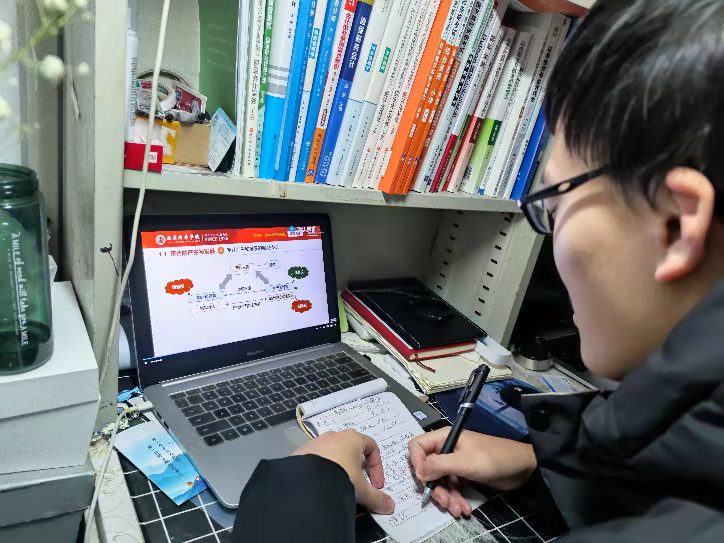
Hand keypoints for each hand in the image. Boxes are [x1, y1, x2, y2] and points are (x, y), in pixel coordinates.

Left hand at [293, 429, 394, 514]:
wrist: (306, 481)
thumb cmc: (340, 476)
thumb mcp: (362, 490)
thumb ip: (377, 498)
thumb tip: (390, 506)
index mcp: (352, 438)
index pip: (372, 447)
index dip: (377, 467)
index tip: (376, 485)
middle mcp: (334, 436)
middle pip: (352, 450)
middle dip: (358, 468)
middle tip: (359, 485)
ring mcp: (316, 442)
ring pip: (333, 454)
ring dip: (339, 469)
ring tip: (338, 487)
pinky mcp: (302, 452)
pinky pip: (317, 460)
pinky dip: (322, 471)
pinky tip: (321, 486)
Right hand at [409, 429, 536, 516]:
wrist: (522, 467)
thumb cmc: (493, 459)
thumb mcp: (464, 462)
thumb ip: (439, 465)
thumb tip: (418, 472)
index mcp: (444, 438)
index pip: (417, 446)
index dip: (417, 463)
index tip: (424, 480)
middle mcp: (446, 448)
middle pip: (428, 469)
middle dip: (436, 488)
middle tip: (445, 502)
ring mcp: (455, 462)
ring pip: (440, 481)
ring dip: (447, 497)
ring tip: (458, 510)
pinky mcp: (464, 474)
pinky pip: (452, 487)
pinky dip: (456, 498)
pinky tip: (464, 509)